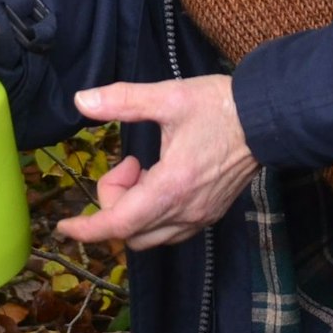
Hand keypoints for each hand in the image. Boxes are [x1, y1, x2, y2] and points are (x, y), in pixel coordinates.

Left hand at [56, 76, 257, 249]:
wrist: (268, 118)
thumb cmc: (220, 106)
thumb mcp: (168, 97)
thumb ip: (122, 100)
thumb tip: (82, 101)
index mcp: (171, 187)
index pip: (118, 224)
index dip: (87, 228)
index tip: (64, 225)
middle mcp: (185, 212)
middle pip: (130, 232)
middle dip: (113, 202)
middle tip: (125, 164)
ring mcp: (200, 217)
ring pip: (149, 235)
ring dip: (133, 210)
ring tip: (142, 169)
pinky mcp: (210, 213)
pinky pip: (169, 229)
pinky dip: (152, 212)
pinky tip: (159, 178)